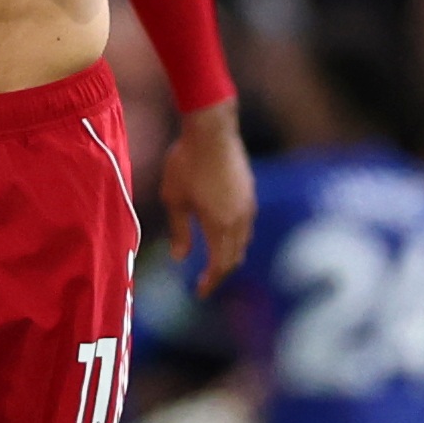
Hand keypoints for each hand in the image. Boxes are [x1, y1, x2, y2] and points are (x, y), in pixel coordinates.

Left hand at [159, 98, 254, 295]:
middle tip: (205, 282)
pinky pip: (246, 225)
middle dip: (220, 273)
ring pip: (243, 241)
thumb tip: (180, 258)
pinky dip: (235, 238)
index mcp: (220, 224)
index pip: (220, 265)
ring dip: (229, 255)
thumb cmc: (187, 163)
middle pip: (234, 257)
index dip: (210, 282)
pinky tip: (223, 233)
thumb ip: (179, 231)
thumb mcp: (174, 199)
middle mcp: (239, 219)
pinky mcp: (249, 191)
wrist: (212, 129)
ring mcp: (248, 204)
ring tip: (214, 261)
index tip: (200, 293)